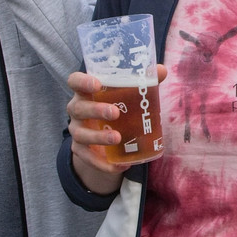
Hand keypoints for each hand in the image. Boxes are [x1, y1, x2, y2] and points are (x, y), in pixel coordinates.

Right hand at [66, 65, 168, 192]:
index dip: (82, 82)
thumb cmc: (114, 105)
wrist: (103, 136)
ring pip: (81, 134)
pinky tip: (121, 166)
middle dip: (95, 110)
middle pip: (78, 108)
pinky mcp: (80, 150)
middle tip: (115, 113)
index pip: (74, 81)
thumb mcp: (126, 93)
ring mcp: (77, 130)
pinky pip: (88, 158)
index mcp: (85, 91)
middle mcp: (77, 110)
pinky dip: (103, 163)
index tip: (97, 84)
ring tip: (117, 138)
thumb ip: (142, 81)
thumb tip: (161, 70)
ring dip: (98, 137)